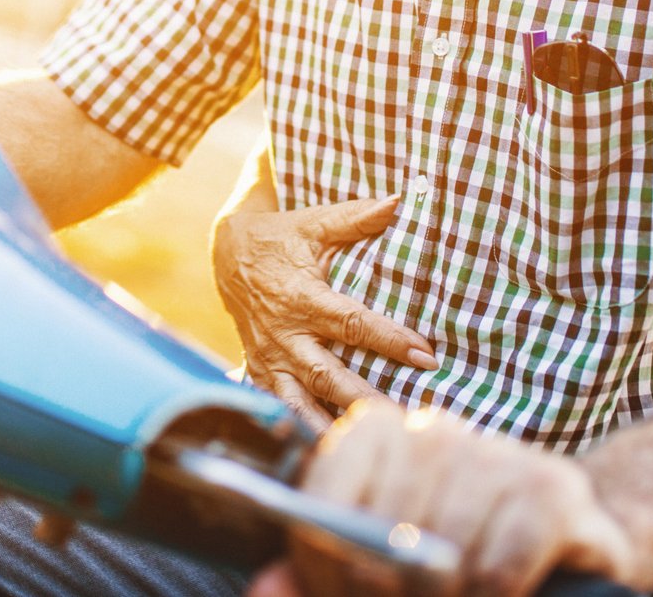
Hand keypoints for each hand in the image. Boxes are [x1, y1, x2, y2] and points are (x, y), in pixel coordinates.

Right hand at [213, 196, 437, 425]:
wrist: (226, 255)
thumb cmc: (280, 238)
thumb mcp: (313, 223)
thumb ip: (355, 218)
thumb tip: (397, 201)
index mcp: (302, 297)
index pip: (352, 323)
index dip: (389, 339)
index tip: (425, 354)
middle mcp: (286, 334)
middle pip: (328, 373)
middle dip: (365, 396)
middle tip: (401, 415)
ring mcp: (271, 358)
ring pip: (301, 401)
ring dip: (329, 425)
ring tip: (360, 447)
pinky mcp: (261, 372)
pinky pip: (280, 408)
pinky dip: (299, 430)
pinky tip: (324, 452)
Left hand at [247, 400, 640, 596]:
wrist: (565, 543)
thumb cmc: (452, 555)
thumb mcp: (378, 567)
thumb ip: (317, 577)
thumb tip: (265, 590)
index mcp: (377, 433)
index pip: (326, 491)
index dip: (325, 559)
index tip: (341, 590)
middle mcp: (434, 430)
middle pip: (383, 529)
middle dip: (386, 589)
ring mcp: (496, 454)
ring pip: (443, 551)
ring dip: (448, 595)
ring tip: (458, 594)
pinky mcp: (555, 490)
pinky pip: (498, 566)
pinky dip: (493, 596)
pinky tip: (500, 591)